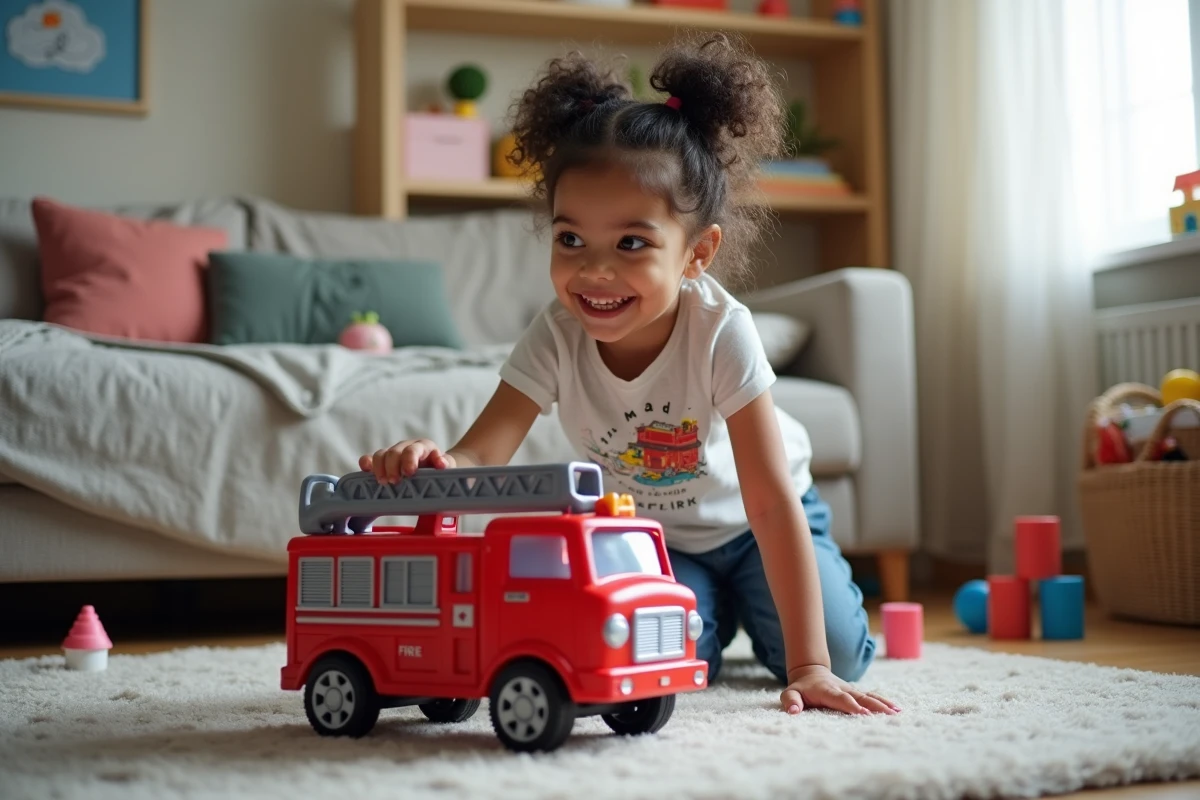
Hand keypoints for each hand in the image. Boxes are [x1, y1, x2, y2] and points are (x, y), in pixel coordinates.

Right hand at [359, 439, 455, 483]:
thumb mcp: (448, 466)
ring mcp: (394, 453)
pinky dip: (366, 463)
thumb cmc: (442, 469)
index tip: (408, 473)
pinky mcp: (384, 461)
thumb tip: (441, 463)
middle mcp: (407, 446)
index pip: (413, 449)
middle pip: (394, 452)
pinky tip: (365, 470)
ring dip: (379, 468)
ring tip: (383, 483)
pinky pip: (371, 458)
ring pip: (381, 454)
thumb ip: (445, 464)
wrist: (438, 470)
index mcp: (424, 446)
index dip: (409, 460)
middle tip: (395, 482)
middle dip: (392, 467)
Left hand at [781, 665, 899, 715]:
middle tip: (887, 714)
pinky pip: (872, 696)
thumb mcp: (790, 693)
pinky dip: (884, 702)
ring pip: (868, 696)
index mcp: (826, 691)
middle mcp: (842, 689)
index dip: (851, 705)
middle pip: (859, 697)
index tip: (863, 713)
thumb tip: (793, 711)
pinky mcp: (857, 692)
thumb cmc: (801, 689)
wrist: (810, 672)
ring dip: (883, 703)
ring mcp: (851, 690)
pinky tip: (897, 709)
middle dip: (873, 705)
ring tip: (897, 712)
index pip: (839, 698)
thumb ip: (791, 701)